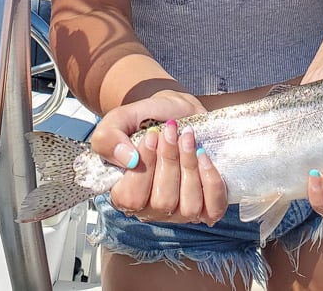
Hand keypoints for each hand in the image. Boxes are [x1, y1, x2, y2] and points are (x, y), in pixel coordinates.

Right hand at [89, 92, 227, 225]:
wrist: (176, 111)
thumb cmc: (146, 120)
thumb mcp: (118, 121)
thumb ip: (108, 139)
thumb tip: (129, 160)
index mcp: (125, 195)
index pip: (132, 199)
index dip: (144, 168)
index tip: (152, 135)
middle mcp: (152, 209)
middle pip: (163, 201)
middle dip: (169, 160)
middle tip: (170, 131)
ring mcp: (180, 211)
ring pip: (189, 206)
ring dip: (190, 166)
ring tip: (187, 138)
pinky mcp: (207, 205)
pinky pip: (214, 207)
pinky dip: (211, 181)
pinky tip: (204, 156)